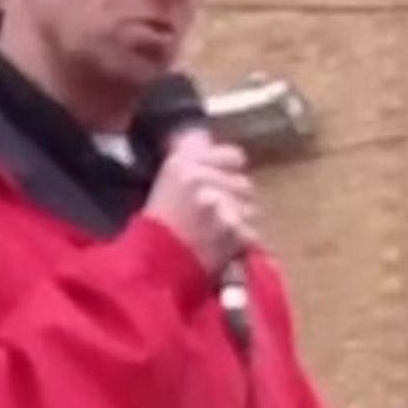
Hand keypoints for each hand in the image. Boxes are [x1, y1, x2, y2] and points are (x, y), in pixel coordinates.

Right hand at [145, 129, 256, 276]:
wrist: (156, 270)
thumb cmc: (158, 230)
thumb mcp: (167, 183)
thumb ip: (191, 156)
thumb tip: (208, 138)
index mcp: (183, 163)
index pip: (233, 156)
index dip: (230, 173)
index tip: (220, 187)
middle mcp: (201, 178)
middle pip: (244, 184)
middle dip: (235, 202)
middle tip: (215, 219)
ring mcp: (219, 204)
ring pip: (250, 208)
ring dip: (240, 223)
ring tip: (218, 236)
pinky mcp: (233, 230)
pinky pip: (251, 233)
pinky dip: (242, 244)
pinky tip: (223, 250)